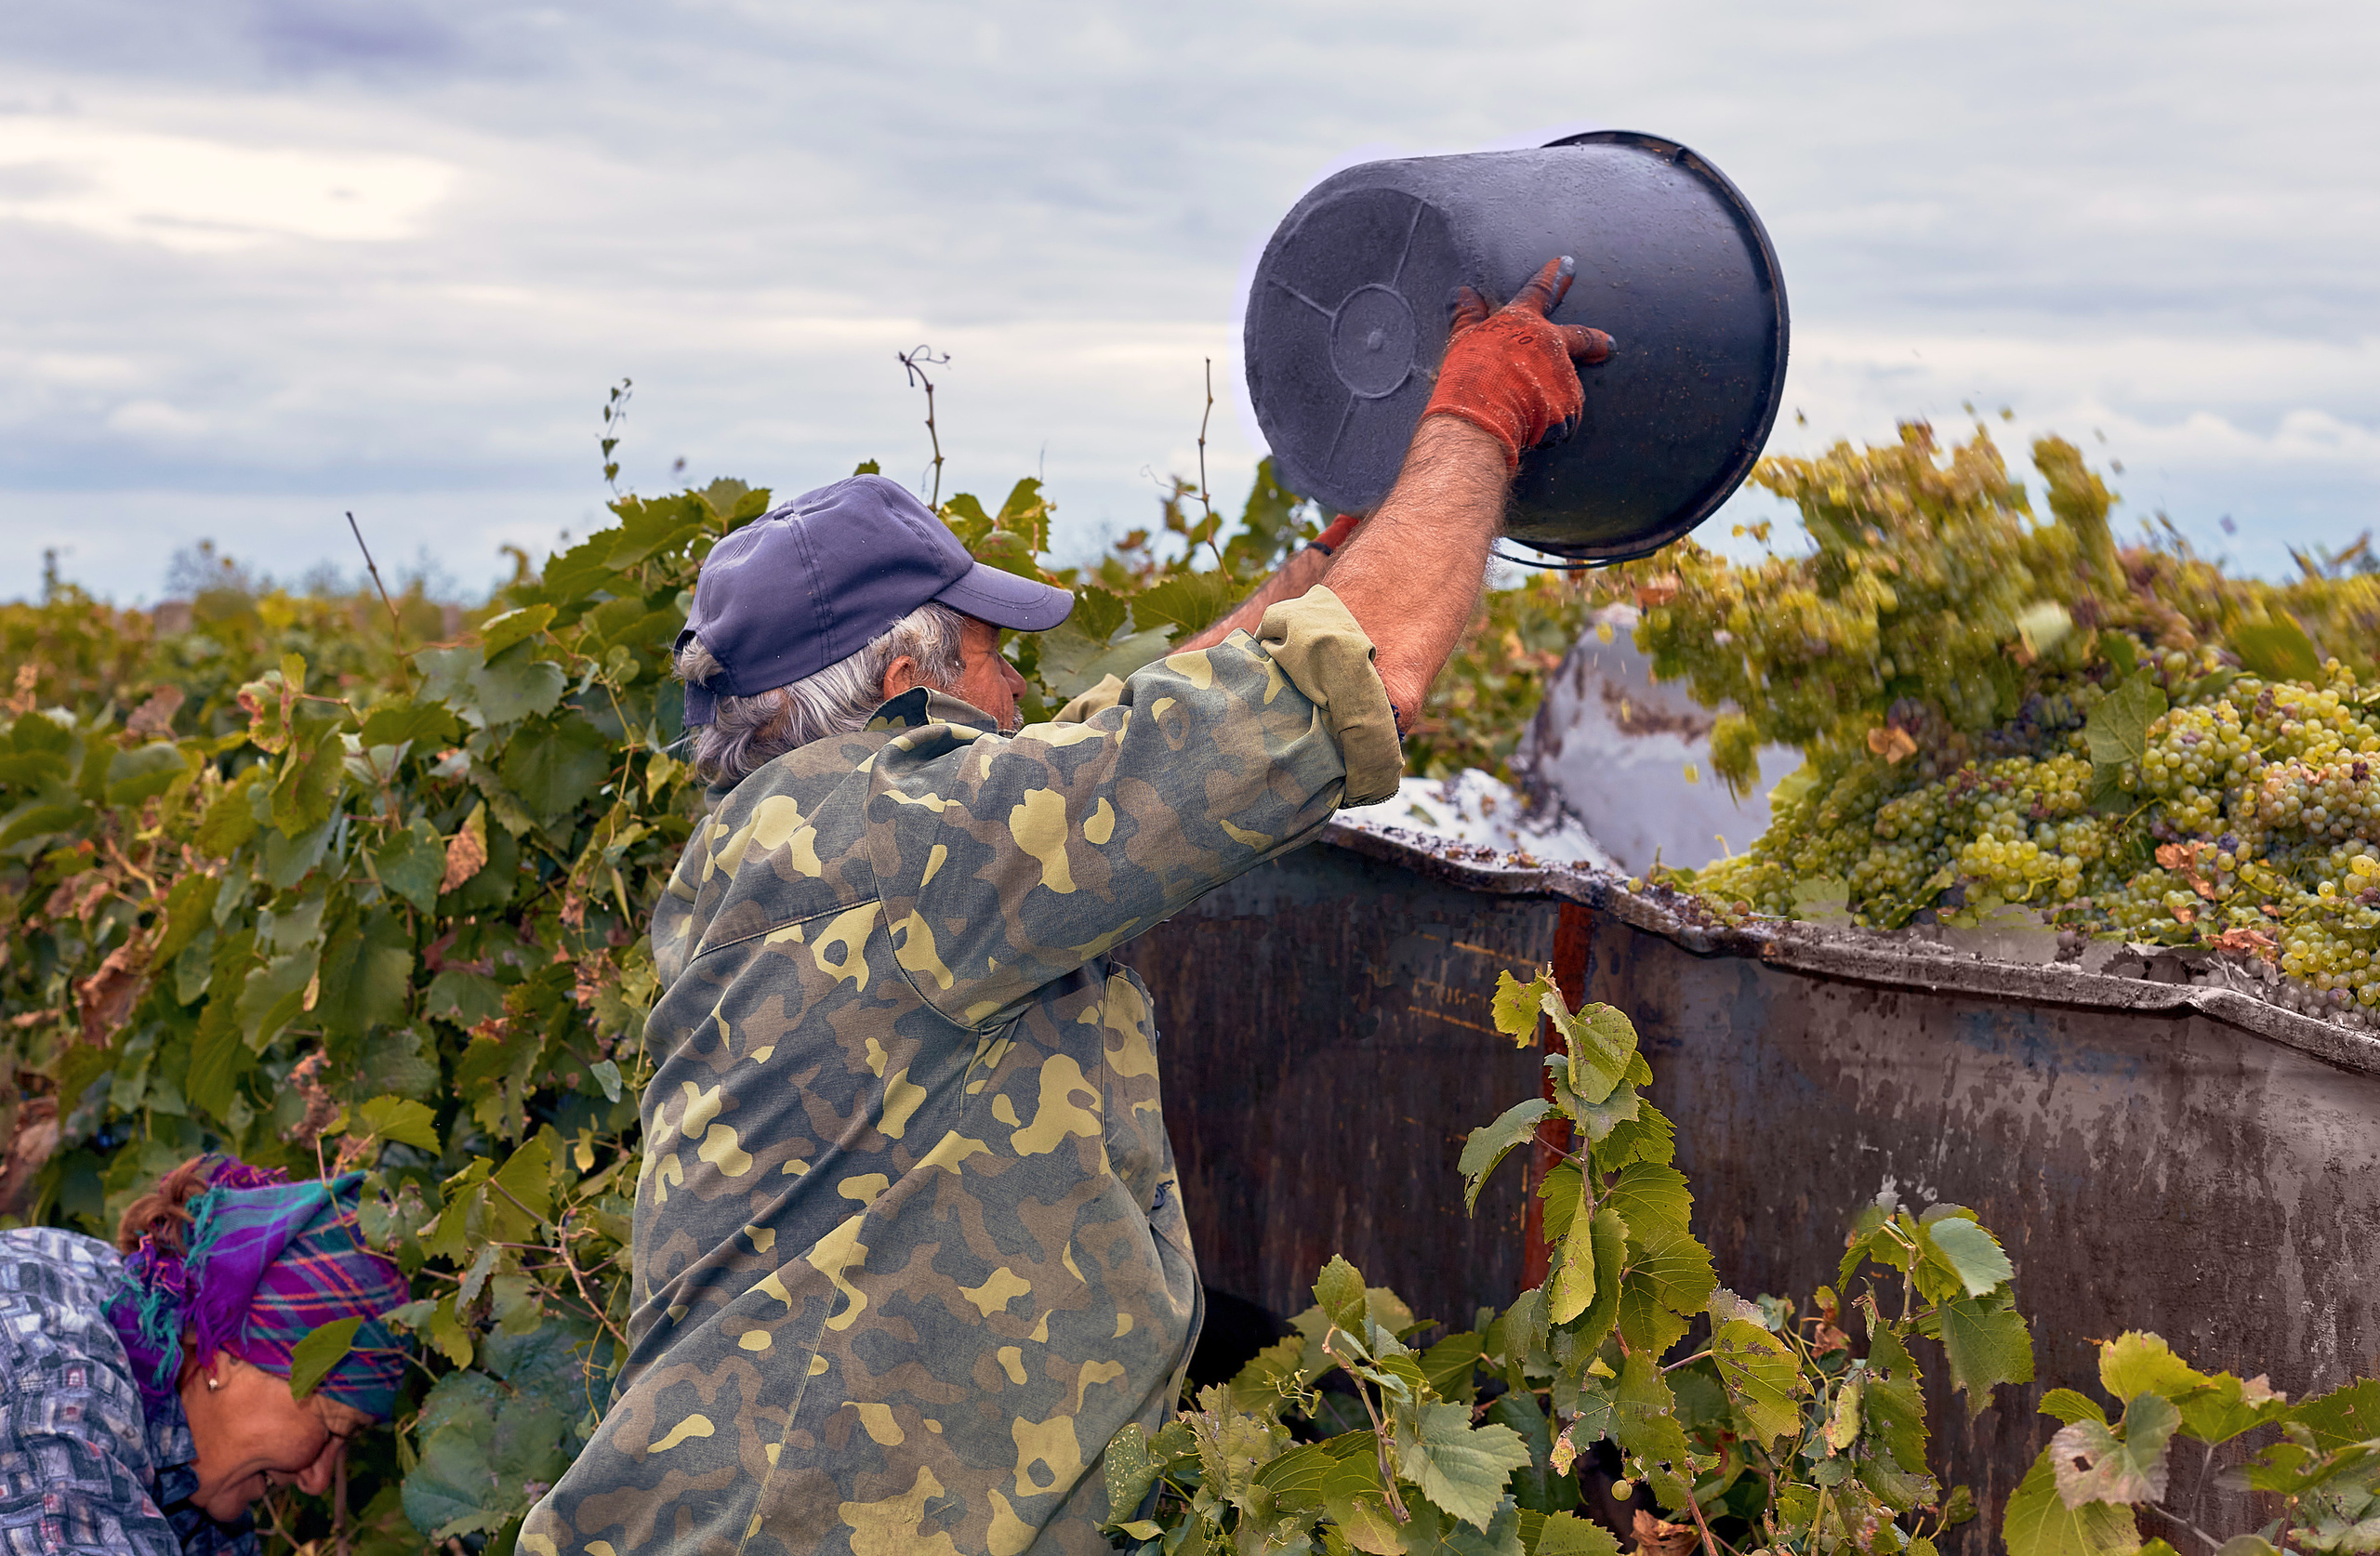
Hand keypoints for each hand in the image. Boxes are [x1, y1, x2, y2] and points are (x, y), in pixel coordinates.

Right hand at [1421, 256, 1612, 469]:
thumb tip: (1464, 292)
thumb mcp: (1463, 340)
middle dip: (1596, 341)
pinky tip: (1531, 433)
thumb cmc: (1469, 374)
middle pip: (1581, 338)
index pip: (1539, 292)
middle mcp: (1552, 345)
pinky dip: (1550, 428)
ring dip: (1552, 402)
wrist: (1481, 416)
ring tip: (1527, 417)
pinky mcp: (1570, 409)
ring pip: (1564, 390)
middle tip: (1610, 346)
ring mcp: (1564, 377)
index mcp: (1525, 324)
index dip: (1553, 277)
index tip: (1568, 264)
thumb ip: (1467, 316)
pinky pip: (1563, 422)